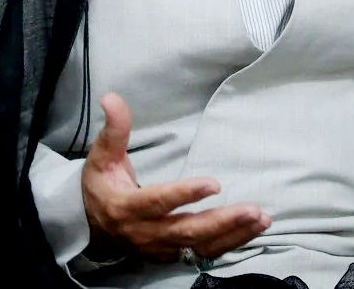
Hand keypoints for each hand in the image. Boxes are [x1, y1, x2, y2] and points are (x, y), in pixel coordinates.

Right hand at [81, 93, 270, 261]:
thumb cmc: (100, 187)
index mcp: (127, 207)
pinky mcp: (171, 254)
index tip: (214, 184)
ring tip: (261, 219)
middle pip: (187, 230)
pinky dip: (229, 244)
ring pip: (200, 245)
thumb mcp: (102, 156)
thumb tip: (112, 98)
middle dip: (222, 221)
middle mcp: (145, 232)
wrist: (92, 228)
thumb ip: (114, 130)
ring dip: (233, 234)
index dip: (185, 195)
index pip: (159, 202)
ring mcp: (160, 247)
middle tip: (252, 209)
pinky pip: (203, 253)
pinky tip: (251, 231)